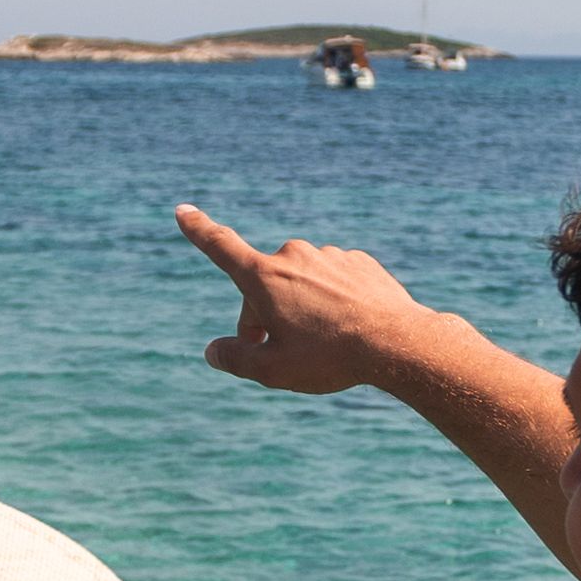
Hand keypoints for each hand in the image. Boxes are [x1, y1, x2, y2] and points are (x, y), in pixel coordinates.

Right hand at [177, 205, 436, 396]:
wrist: (397, 343)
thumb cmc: (329, 358)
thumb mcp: (273, 370)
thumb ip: (236, 359)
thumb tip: (213, 352)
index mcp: (264, 277)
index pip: (221, 247)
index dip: (198, 230)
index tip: (183, 210)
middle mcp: (293, 256)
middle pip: (264, 285)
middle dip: (263, 315)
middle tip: (277, 352)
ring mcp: (328, 256)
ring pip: (301, 284)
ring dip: (300, 307)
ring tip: (322, 343)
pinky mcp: (358, 263)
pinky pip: (333, 282)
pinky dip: (332, 301)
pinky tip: (348, 328)